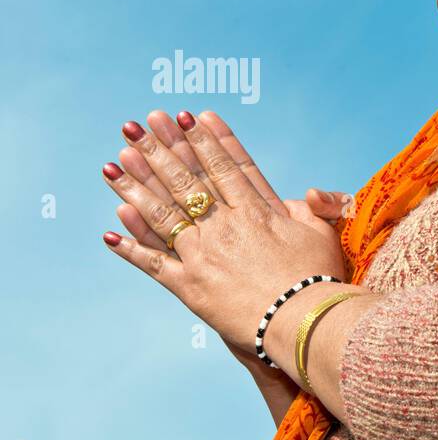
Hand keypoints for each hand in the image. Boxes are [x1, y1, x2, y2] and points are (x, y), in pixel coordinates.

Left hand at [102, 109, 349, 353]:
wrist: (302, 323)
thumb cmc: (320, 280)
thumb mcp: (324, 235)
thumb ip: (314, 208)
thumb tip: (307, 192)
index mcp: (256, 211)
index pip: (225, 167)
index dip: (204, 140)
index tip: (186, 117)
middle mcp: (224, 227)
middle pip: (186, 181)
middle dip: (159, 150)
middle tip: (135, 125)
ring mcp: (203, 255)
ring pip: (162, 214)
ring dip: (136, 187)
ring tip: (113, 164)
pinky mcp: (190, 287)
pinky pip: (154, 263)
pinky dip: (131, 248)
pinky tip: (110, 232)